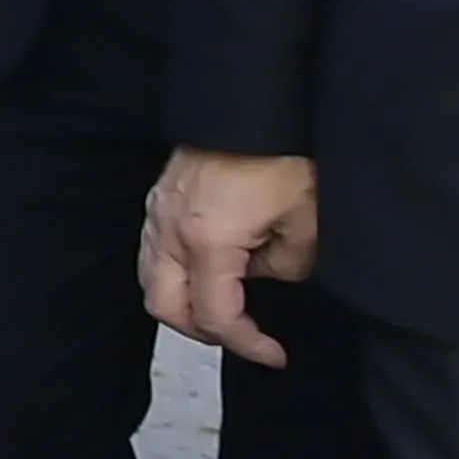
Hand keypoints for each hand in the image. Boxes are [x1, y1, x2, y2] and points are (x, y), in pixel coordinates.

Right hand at [142, 147, 322, 361]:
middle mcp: (171, 229)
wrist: (258, 104)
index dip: (248, 344)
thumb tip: (269, 276)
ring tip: (225, 307)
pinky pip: (152, 250)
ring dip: (184, 303)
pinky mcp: (160, 196)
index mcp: (207, 240)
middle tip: (244, 337)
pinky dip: (174, 274)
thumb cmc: (283, 152)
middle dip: (205, 331)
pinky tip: (207, 270)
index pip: (216, 316)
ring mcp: (159, 210)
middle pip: (166, 307)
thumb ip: (287, 267)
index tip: (274, 353)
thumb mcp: (306, 222)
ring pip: (151, 280)